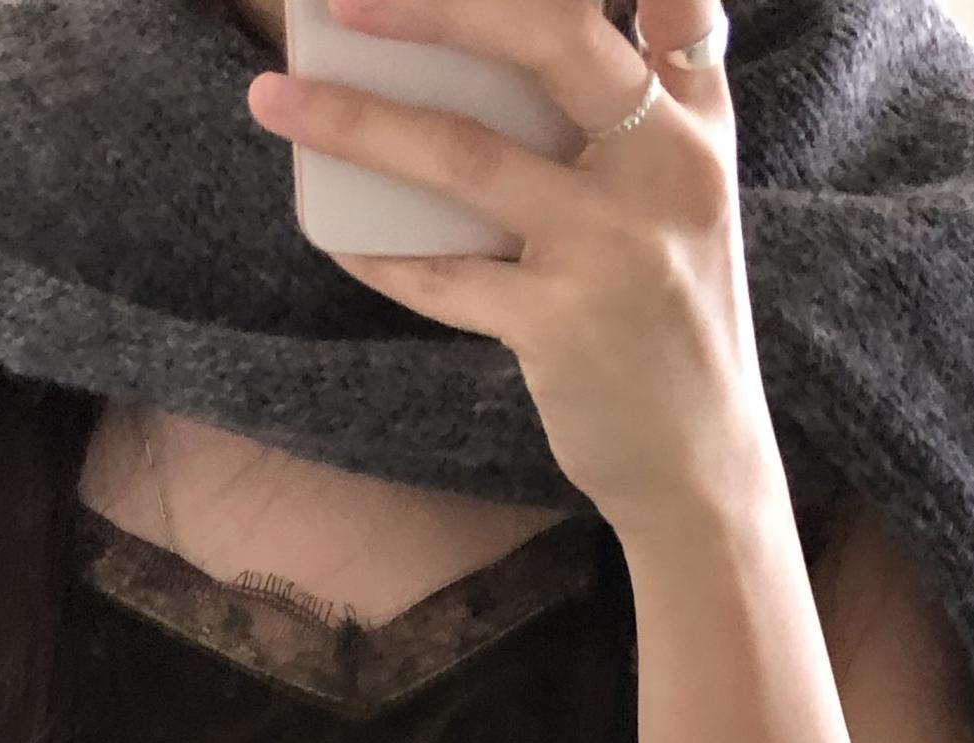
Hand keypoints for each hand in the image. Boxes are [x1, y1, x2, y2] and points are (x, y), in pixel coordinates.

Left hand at [245, 0, 782, 533]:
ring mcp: (613, 247)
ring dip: (356, 122)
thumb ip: (647, 111)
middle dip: (440, 3)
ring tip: (273, 100)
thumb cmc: (673, 320)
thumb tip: (511, 40)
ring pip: (466, 155)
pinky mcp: (561, 325)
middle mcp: (667, 168)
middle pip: (551, 37)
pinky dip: (378, 252)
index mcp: (697, 125)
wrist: (699, 464)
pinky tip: (333, 231)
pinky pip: (442, 276)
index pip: (677, 0)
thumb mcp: (688, 201)